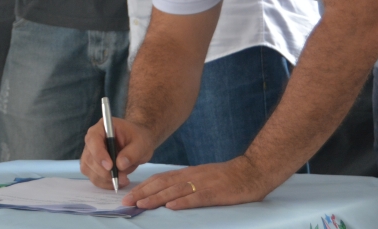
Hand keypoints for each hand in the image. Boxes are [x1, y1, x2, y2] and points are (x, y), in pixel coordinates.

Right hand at [79, 117, 156, 190]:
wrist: (138, 143)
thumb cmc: (139, 139)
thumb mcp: (141, 144)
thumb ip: (132, 153)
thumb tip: (120, 165)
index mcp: (102, 128)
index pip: (93, 140)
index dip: (99, 154)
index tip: (110, 166)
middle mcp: (92, 140)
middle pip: (89, 158)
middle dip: (104, 172)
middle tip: (123, 177)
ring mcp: (90, 153)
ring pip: (89, 170)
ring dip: (105, 179)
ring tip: (123, 179)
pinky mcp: (93, 166)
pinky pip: (94, 177)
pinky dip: (105, 183)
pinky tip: (118, 181)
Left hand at [122, 156, 274, 209]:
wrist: (251, 171)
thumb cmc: (226, 177)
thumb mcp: (202, 177)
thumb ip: (185, 183)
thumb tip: (166, 194)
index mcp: (187, 173)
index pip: (160, 178)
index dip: (143, 186)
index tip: (129, 194)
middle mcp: (191, 176)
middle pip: (162, 184)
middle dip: (143, 193)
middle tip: (127, 201)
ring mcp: (203, 184)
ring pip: (175, 191)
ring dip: (156, 198)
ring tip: (141, 205)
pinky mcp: (215, 193)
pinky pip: (196, 197)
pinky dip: (182, 202)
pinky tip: (171, 207)